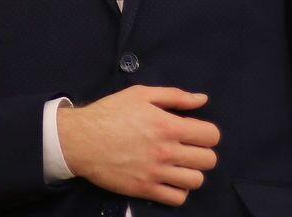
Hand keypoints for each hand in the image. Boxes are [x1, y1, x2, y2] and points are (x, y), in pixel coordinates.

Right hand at [57, 86, 219, 206]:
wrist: (80, 139)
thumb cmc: (110, 113)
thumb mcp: (140, 94)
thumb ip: (174, 96)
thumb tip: (202, 99)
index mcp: (167, 125)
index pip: (211, 135)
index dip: (207, 132)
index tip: (195, 131)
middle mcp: (166, 151)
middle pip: (208, 160)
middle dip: (202, 151)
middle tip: (187, 147)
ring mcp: (156, 173)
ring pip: (196, 181)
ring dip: (191, 171)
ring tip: (179, 164)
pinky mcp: (145, 189)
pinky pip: (178, 198)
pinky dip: (178, 190)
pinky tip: (169, 178)